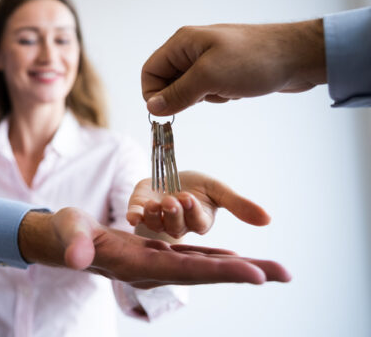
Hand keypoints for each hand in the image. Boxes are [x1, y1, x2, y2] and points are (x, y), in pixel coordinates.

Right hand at [18, 207, 289, 287]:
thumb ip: (71, 244)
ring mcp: (157, 264)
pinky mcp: (156, 254)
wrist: (60, 242)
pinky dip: (218, 258)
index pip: (185, 269)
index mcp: (136, 265)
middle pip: (206, 272)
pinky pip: (194, 258)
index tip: (255, 273)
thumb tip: (75, 257)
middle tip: (285, 273)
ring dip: (239, 268)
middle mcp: (153, 270)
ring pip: (205, 266)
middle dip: (244, 273)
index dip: (220, 270)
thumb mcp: (65, 233)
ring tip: (274, 270)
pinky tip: (238, 258)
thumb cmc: (62, 234)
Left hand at [126, 171, 270, 237]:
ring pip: (156, 222)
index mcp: (199, 221)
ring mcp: (157, 219)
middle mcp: (178, 225)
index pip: (198, 222)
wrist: (169, 175)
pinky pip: (136, 216)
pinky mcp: (139, 209)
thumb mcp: (218, 190)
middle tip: (172, 200)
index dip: (193, 212)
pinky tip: (132, 216)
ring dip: (155, 214)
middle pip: (176, 225)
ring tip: (155, 204)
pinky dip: (134, 216)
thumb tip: (269, 220)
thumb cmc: (196, 186)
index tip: (189, 198)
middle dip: (174, 213)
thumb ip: (239, 205)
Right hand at [141, 20, 325, 115]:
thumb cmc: (255, 60)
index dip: (154, 94)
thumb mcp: (210, 78)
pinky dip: (219, 96)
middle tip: (206, 96)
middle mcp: (191, 49)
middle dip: (183, 96)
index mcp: (182, 43)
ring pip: (189, 88)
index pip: (150, 71)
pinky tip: (237, 90)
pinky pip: (208, 89)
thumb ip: (177, 94)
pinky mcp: (225, 70)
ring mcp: (209, 59)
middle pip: (167, 81)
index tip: (169, 110)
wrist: (299, 57)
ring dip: (204, 97)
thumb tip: (152, 108)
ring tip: (227, 89)